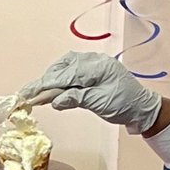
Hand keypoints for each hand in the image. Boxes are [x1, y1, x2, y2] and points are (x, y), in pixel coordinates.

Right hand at [21, 52, 161, 132]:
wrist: (140, 107)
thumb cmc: (124, 106)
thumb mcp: (99, 104)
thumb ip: (76, 98)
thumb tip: (55, 100)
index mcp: (98, 67)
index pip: (66, 74)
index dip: (45, 84)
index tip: (28, 92)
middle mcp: (95, 61)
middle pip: (63, 66)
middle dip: (46, 80)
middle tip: (29, 95)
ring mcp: (94, 65)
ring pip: (65, 67)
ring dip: (52, 79)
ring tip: (40, 94)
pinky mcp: (92, 71)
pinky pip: (71, 71)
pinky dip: (60, 80)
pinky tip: (53, 90)